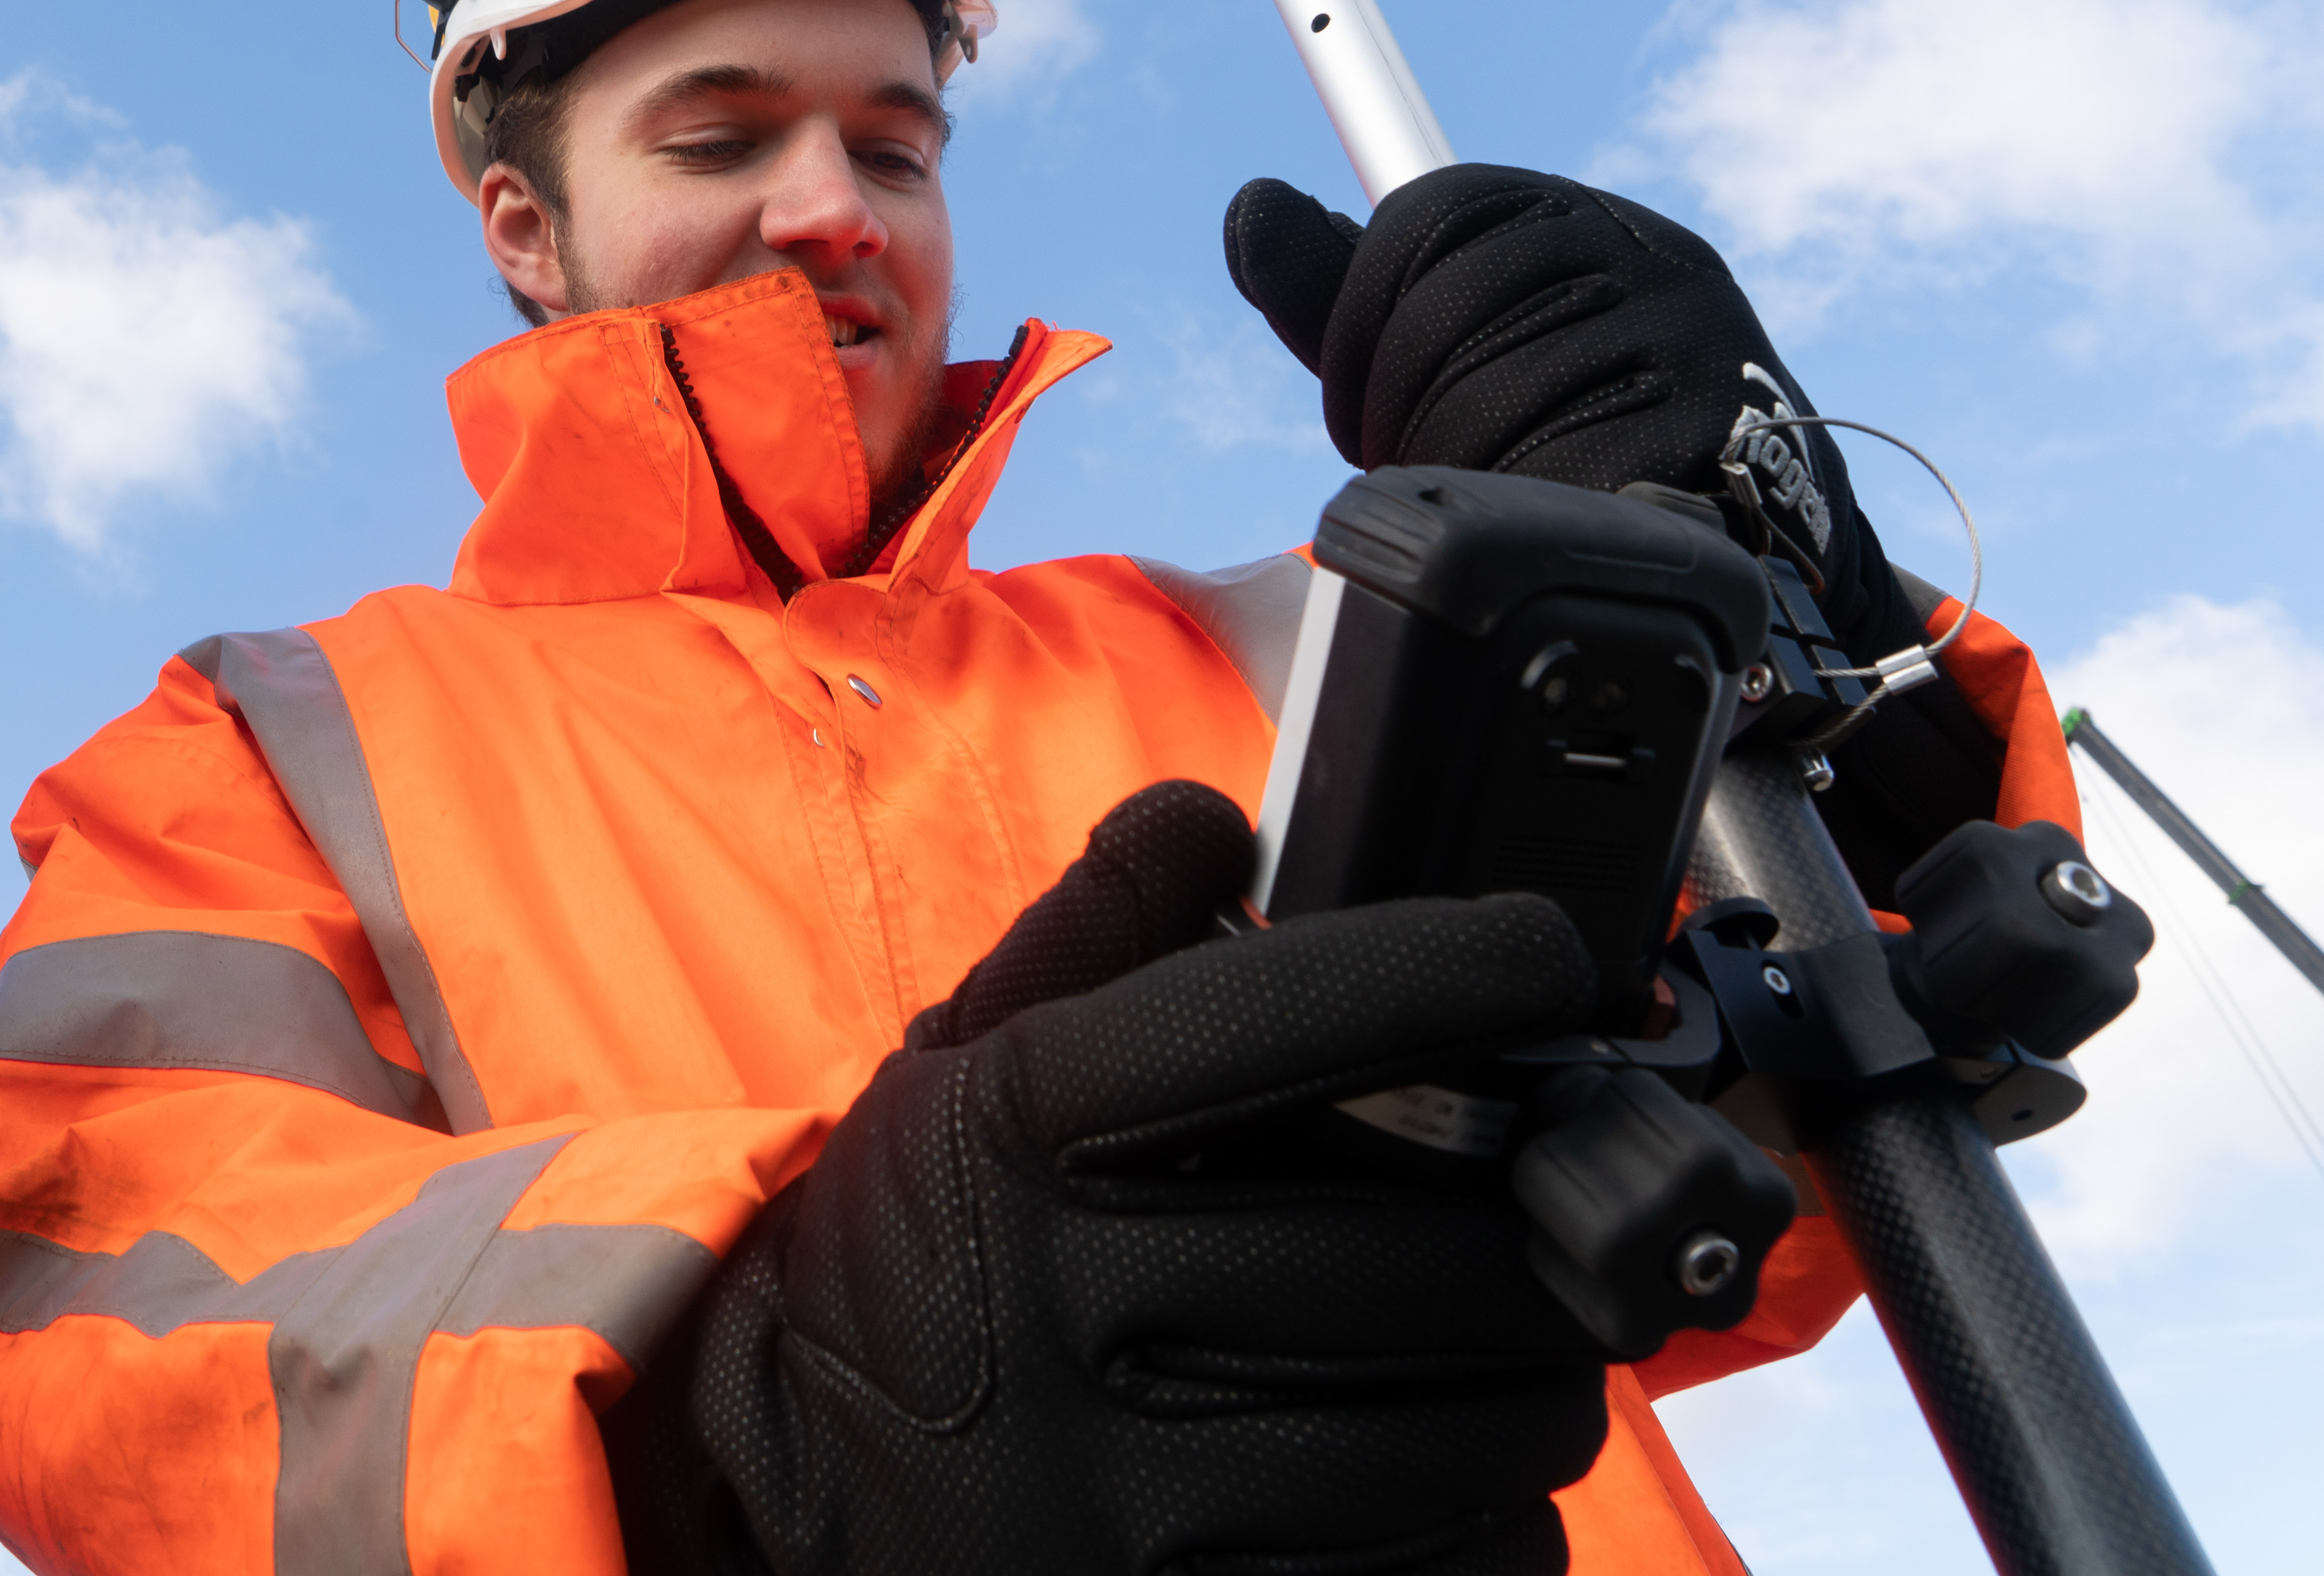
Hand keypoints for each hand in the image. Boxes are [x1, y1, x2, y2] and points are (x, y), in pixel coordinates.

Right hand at [611, 783, 1612, 1575]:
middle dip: (1530, 1231)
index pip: (1284, 1020)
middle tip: (1534, 1211)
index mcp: (1017, 1143)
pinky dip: (1494, 1524)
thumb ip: (1086, 935)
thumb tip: (1215, 822)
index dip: (1450, 969)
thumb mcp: (951, 1073)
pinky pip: (1456, 1569)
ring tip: (1490, 1351)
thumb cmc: (915, 1269)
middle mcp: (1077, 1313)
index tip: (1538, 961)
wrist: (785, 1501)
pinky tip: (1447, 1476)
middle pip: (1431, 1256)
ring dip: (1526, 1383)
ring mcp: (1141, 1497)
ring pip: (1474, 1430)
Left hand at [1223, 165, 1928, 672]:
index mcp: (1584, 217)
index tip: (1352, 388)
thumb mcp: (1455, 340)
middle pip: (1445, 305)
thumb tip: (1252, 208)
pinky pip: (1560, 461)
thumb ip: (1347, 287)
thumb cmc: (1569, 422)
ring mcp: (1692, 338)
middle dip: (1384, 395)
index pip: (1425, 212)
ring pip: (1491, 388)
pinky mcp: (1715, 428)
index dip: (1355, 310)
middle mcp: (1649, 256)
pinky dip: (1510, 496)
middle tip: (1388, 452)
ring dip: (1439, 455)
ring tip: (1450, 485)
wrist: (1750, 528)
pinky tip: (1510, 507)